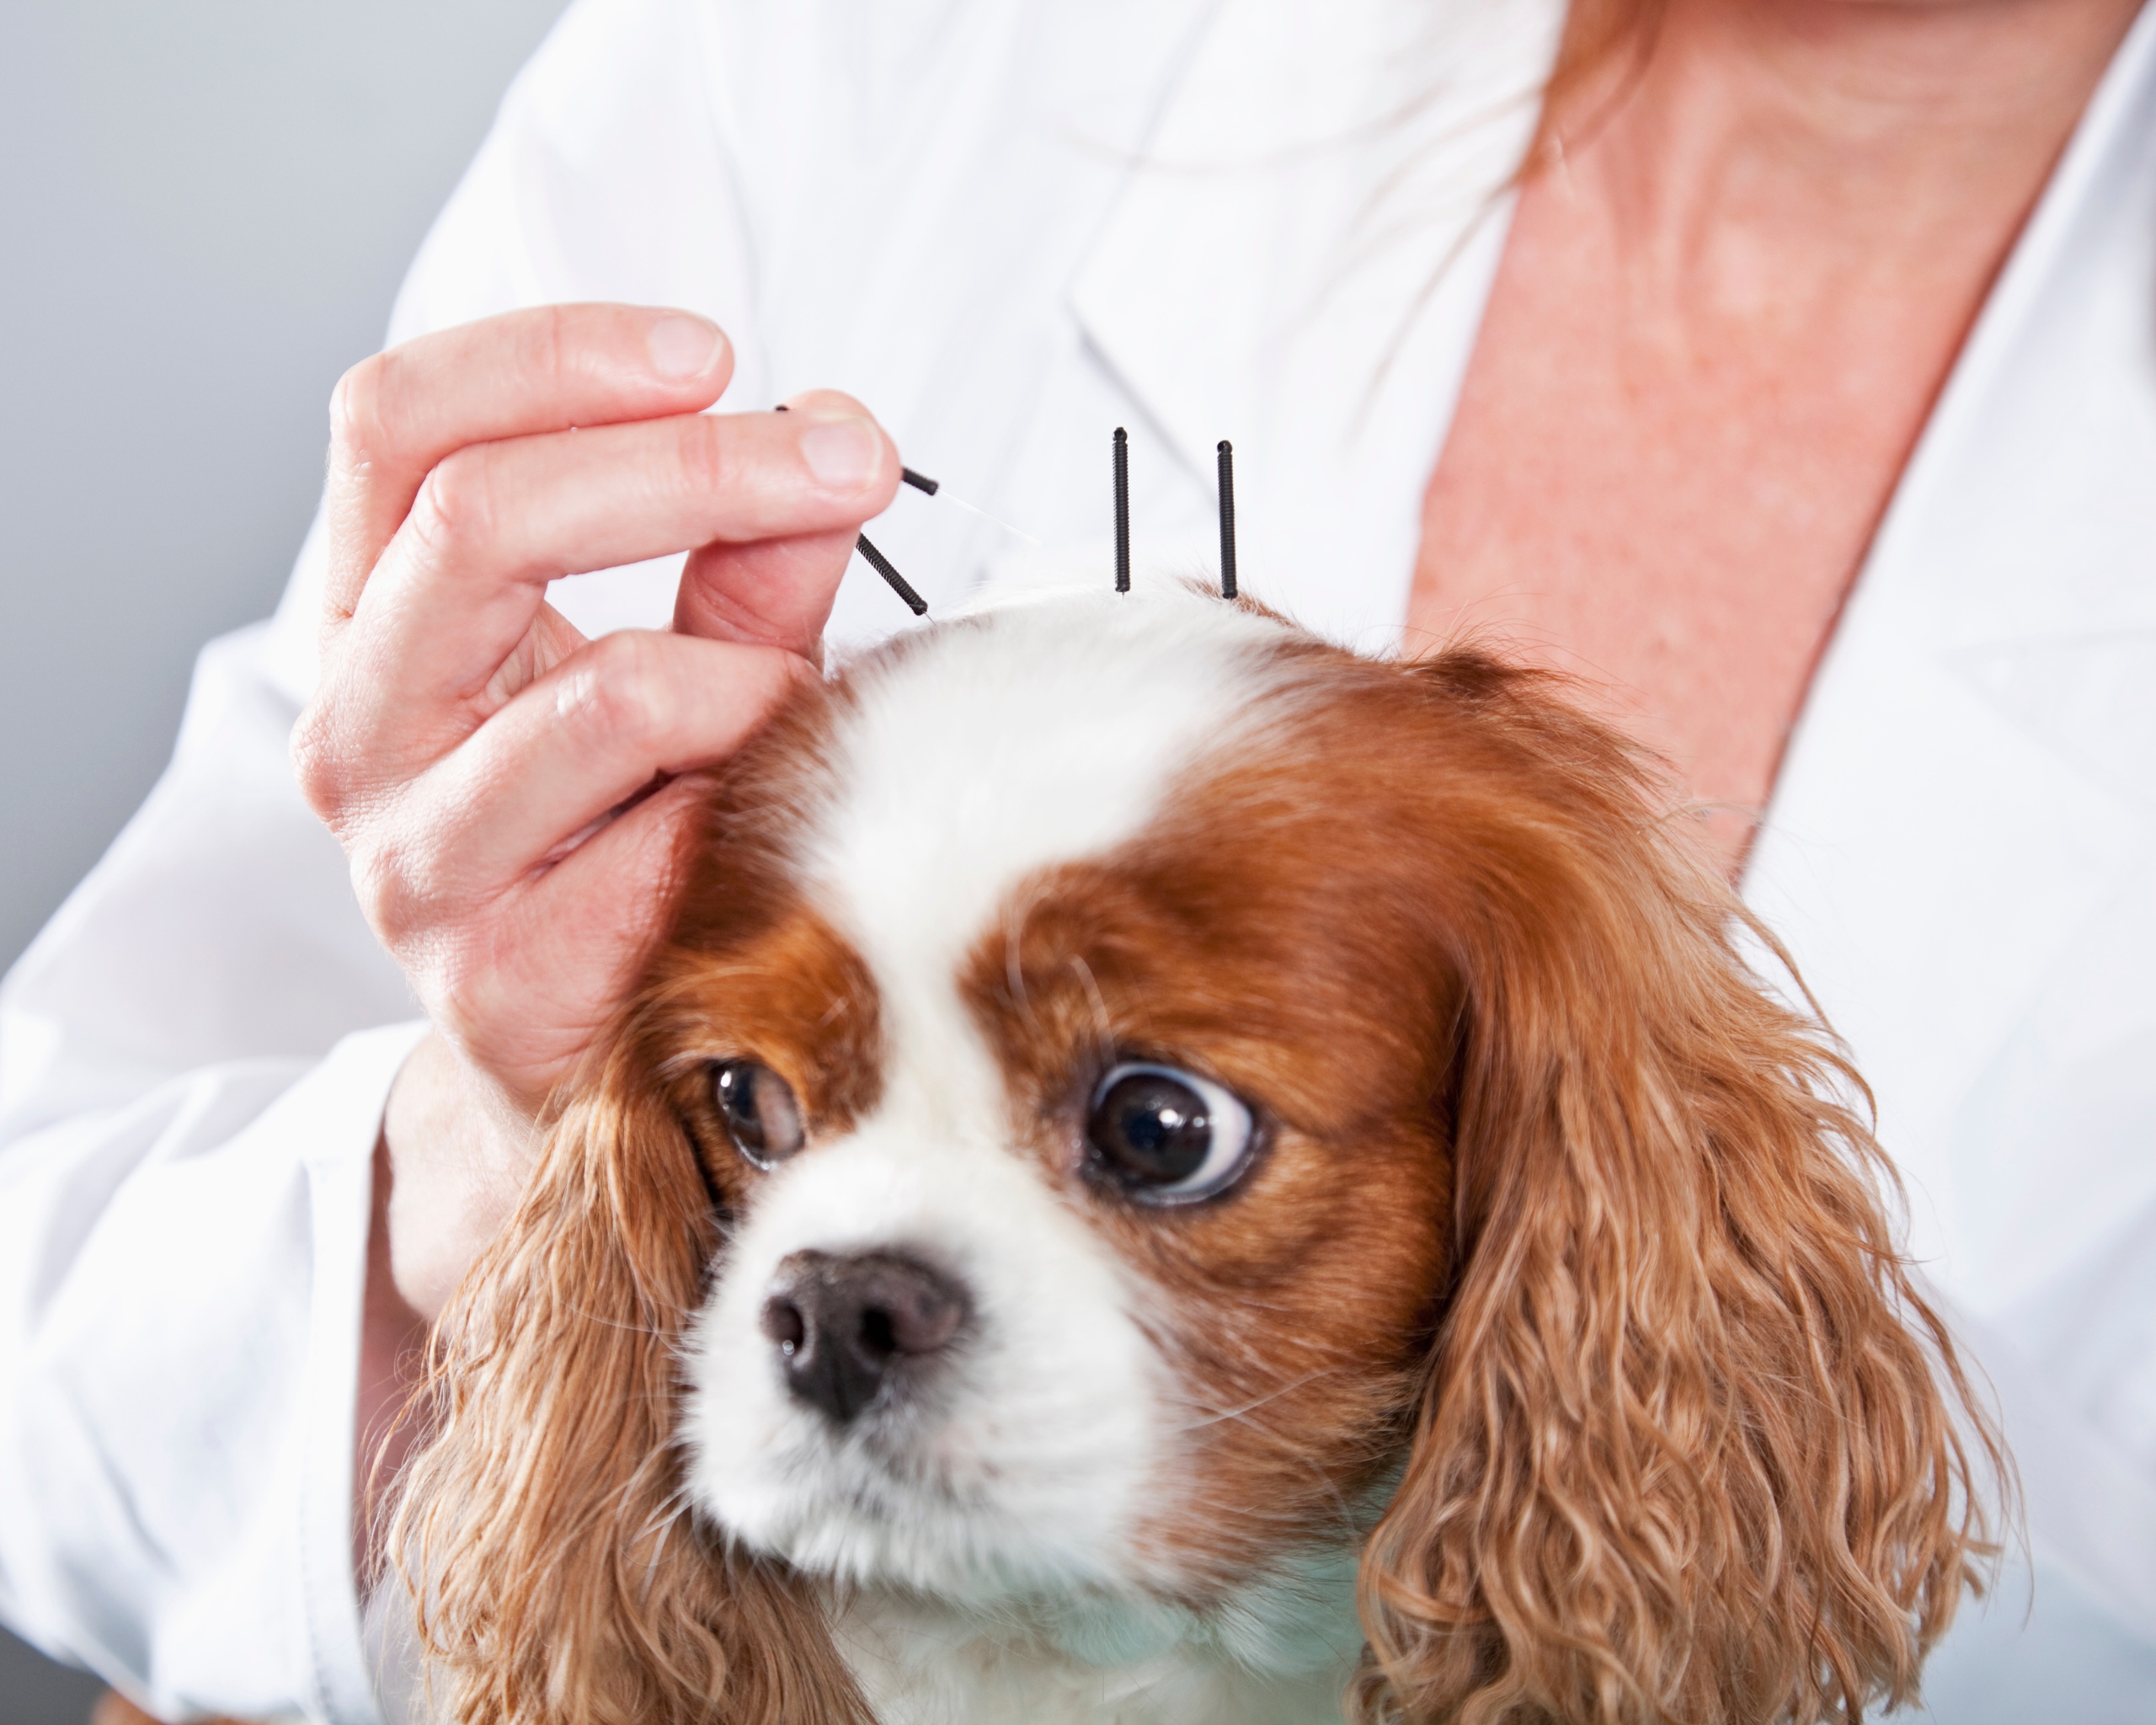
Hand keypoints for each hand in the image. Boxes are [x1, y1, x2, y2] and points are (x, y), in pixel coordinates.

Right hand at [291, 305, 896, 1423]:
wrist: (572, 1050)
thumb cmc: (617, 831)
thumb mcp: (666, 660)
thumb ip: (741, 555)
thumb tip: (836, 435)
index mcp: (370, 618)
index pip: (395, 425)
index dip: (550, 355)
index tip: (710, 351)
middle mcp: (356, 730)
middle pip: (481, 519)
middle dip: (696, 467)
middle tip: (840, 458)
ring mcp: (413, 862)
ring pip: (611, 691)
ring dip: (755, 677)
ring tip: (799, 709)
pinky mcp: (498, 979)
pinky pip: (673, 840)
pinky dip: (760, 804)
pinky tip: (777, 820)